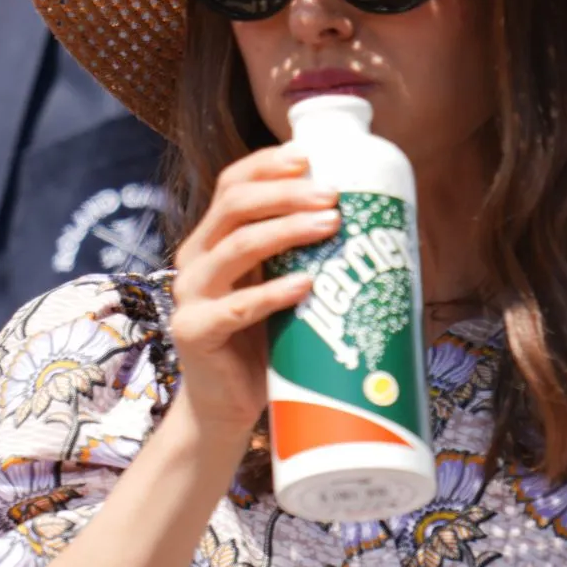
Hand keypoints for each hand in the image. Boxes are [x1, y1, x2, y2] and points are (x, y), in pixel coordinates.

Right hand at [169, 146, 338, 438]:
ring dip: (287, 231)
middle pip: (235, 206)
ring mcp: (191, 296)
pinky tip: (306, 285)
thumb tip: (376, 232)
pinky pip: (237, 307)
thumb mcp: (278, 290)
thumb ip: (301, 260)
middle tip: (333, 195)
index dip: (268, 165)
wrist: (226, 408)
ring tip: (331, 225)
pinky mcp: (195, 332)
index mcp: (212, 241)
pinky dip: (273, 293)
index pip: (232, 184)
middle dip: (287, 193)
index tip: (310, 157)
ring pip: (237, 247)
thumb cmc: (262, 346)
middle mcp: (196, 260)